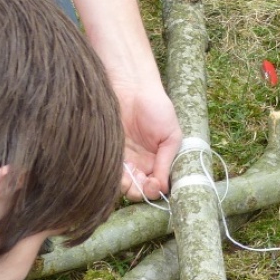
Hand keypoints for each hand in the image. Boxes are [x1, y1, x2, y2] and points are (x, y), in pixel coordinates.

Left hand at [115, 82, 180, 199]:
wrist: (132, 88)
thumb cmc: (156, 108)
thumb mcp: (171, 136)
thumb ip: (167, 161)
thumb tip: (164, 187)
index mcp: (158, 161)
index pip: (157, 186)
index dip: (155, 190)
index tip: (154, 183)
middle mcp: (141, 164)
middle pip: (139, 189)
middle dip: (140, 191)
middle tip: (141, 182)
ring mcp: (124, 159)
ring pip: (124, 184)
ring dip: (127, 187)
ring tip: (128, 179)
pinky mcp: (109, 153)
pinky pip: (111, 172)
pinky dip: (114, 177)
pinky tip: (119, 171)